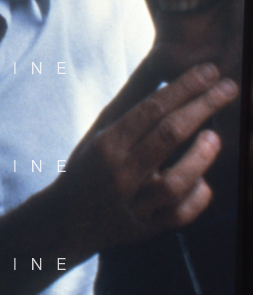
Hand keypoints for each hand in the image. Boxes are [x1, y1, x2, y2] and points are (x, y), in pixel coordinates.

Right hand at [53, 62, 237, 252]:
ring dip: (201, 157)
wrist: (66, 219)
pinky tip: (203, 180)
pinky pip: (179, 215)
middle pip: (168, 136)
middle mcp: (119, 173)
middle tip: (229, 87)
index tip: (209, 70)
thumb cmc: (88, 165)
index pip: (151, 109)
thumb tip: (162, 65)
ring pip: (175, 181)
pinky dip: (196, 197)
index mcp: (105, 144)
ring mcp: (133, 203)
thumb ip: (131, 101)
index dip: (184, 87)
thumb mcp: (100, 130)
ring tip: (216, 136)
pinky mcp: (145, 229)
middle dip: (203, 107)